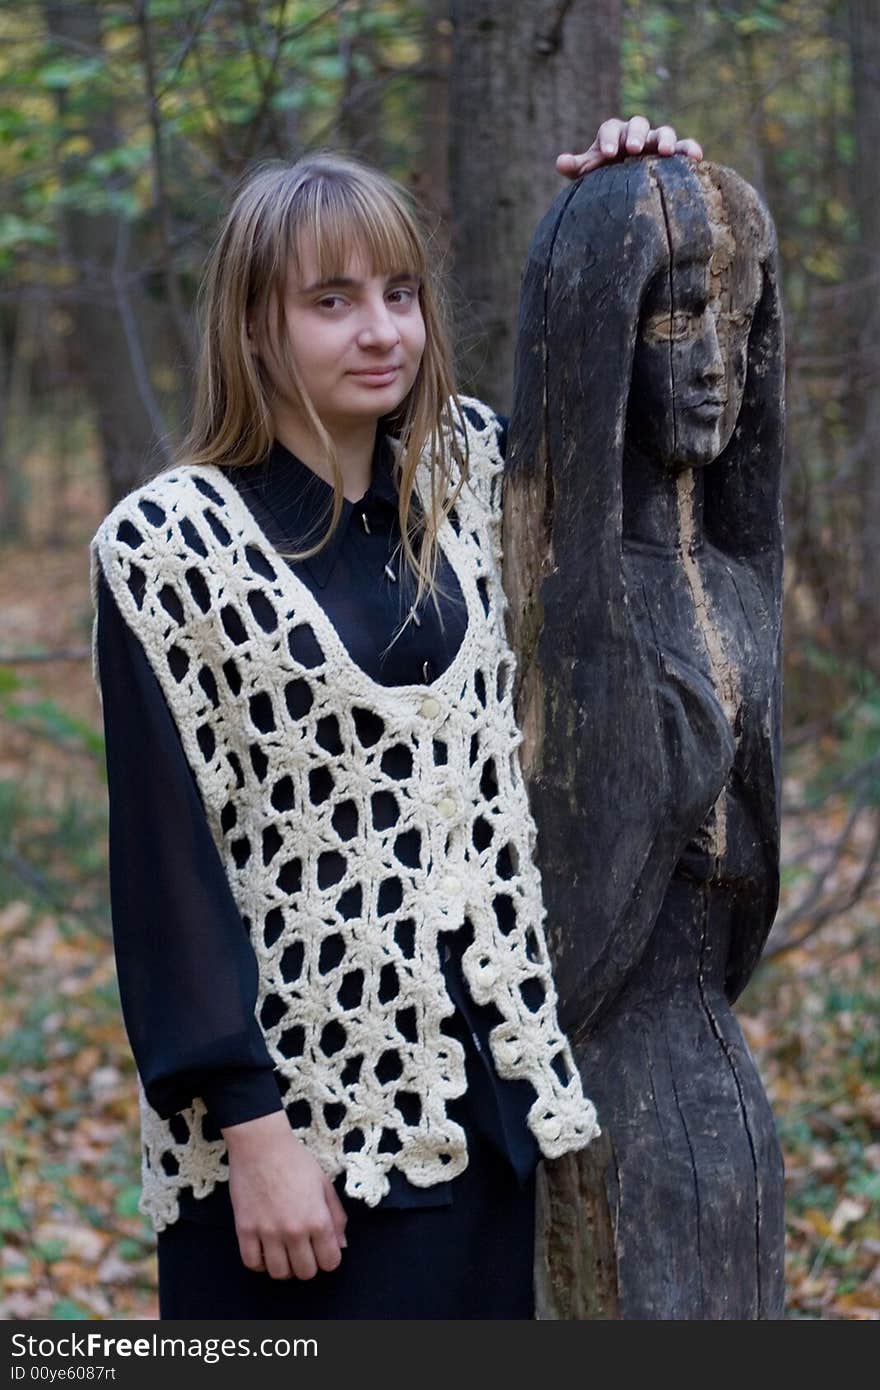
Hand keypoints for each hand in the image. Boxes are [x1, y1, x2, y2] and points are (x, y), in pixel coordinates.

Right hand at [222, 1109, 347, 1279]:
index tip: (322, 1249)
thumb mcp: (324, 1184)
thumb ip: (336, 1216)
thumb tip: (341, 1245)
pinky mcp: (245, 1230)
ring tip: (284, 1252)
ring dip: (285, 1267)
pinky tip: (265, 1251)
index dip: (329, 1258)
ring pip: (279, 1273)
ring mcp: (267, 1232)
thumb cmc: (295, 1160)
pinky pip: (252, 1263)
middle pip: (306, 1272)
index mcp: (317, 1218)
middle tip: (304, 1250)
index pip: (330, 1262)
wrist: (261, 1145)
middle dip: (309, 1265)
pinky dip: (260, 1263)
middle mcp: (294, 1230)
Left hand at [556, 114, 702, 179]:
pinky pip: (684, 147)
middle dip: (635, 134)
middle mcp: (636, 134)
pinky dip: (690, 149)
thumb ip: (578, 167)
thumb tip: (561, 162)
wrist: (625, 189)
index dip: (609, 138)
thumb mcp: (590, 175)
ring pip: (663, 132)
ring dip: (664, 139)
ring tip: (664, 152)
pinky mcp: (674, 155)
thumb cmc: (604, 179)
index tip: (608, 154)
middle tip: (633, 149)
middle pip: (638, 123)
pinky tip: (697, 158)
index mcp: (614, 135)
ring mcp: (656, 143)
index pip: (610, 128)